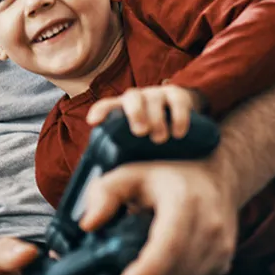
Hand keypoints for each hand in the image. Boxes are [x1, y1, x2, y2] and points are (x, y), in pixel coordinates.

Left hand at [79, 160, 237, 274]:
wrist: (216, 175)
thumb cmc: (167, 174)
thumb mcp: (130, 173)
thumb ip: (104, 194)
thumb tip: (88, 224)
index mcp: (184, 201)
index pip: (169, 246)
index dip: (146, 272)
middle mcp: (209, 224)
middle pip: (175, 270)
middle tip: (129, 269)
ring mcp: (222, 244)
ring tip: (148, 258)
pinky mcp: (226, 259)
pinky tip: (167, 260)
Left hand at [86, 85, 202, 142]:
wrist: (181, 115)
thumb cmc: (151, 134)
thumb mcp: (136, 142)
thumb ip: (125, 153)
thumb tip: (111, 179)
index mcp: (124, 108)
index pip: (108, 105)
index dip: (100, 111)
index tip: (93, 121)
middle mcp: (139, 98)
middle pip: (132, 97)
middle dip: (134, 113)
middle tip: (140, 133)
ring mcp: (158, 95)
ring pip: (154, 99)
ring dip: (156, 118)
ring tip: (160, 139)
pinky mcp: (178, 96)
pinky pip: (177, 101)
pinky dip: (179, 117)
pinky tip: (179, 133)